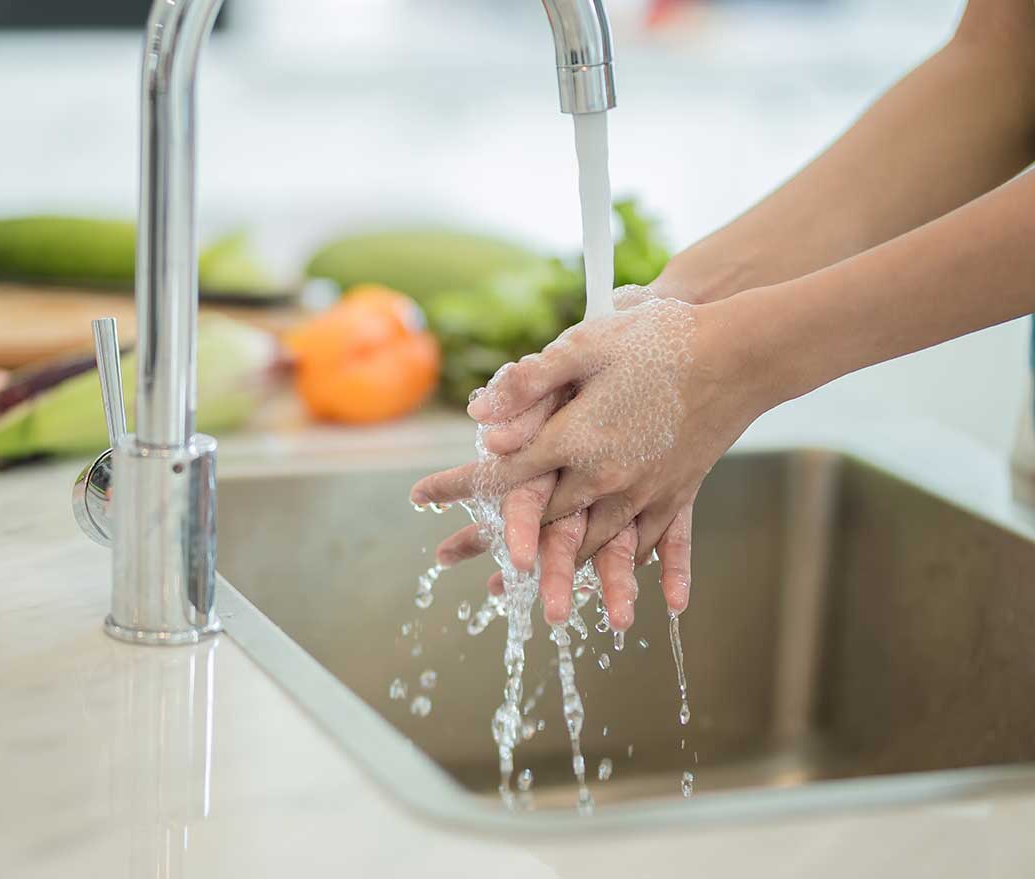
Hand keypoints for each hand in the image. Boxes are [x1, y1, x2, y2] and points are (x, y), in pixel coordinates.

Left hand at [415, 289, 767, 623]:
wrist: (743, 351)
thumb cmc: (659, 339)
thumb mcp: (586, 346)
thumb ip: (531, 383)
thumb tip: (479, 419)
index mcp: (575, 442)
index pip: (503, 476)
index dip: (457, 488)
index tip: (418, 498)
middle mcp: (606, 478)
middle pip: (543, 527)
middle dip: (494, 547)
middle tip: (449, 561)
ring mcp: (646, 491)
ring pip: (596, 547)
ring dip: (566, 579)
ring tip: (543, 612)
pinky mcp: (680, 491)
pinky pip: (655, 543)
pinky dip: (646, 572)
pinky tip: (652, 601)